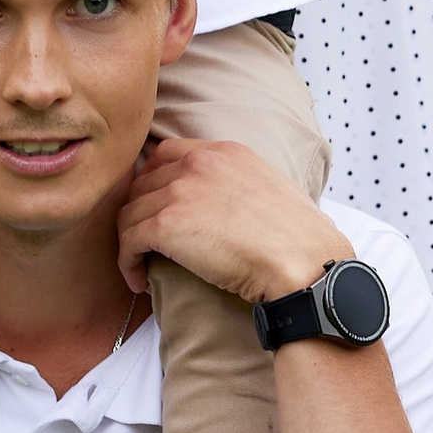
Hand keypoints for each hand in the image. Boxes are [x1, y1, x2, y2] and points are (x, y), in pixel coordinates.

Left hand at [113, 135, 346, 311]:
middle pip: (143, 184)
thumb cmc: (298, 240)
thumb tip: (217, 209)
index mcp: (226, 151)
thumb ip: (237, 184)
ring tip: (142, 267)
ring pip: (130, 213)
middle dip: (141, 215)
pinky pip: (128, 241)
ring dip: (132, 242)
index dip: (154, 183)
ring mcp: (180, 191)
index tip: (157, 210)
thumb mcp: (270, 189)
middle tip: (146, 244)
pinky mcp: (167, 224)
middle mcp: (199, 162)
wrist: (305, 264)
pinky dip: (127, 263)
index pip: (167, 154)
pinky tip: (139, 281)